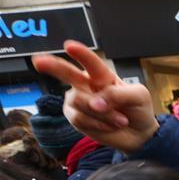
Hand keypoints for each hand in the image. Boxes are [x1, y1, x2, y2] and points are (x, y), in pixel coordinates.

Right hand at [31, 41, 158, 152]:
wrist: (139, 133)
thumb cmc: (138, 109)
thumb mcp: (138, 96)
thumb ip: (118, 95)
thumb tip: (95, 102)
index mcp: (102, 75)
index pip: (91, 63)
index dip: (81, 54)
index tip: (69, 46)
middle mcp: (86, 84)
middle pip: (67, 73)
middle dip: (52, 66)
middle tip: (38, 61)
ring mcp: (78, 101)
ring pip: (80, 102)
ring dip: (104, 114)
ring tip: (120, 120)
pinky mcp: (76, 118)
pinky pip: (80, 119)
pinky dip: (99, 124)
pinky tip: (110, 126)